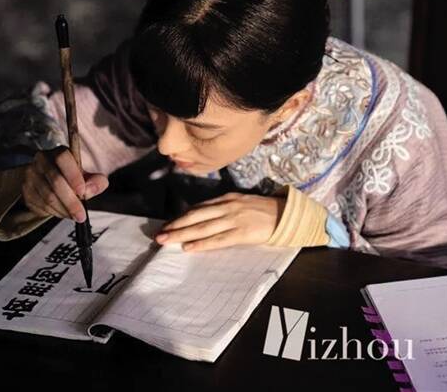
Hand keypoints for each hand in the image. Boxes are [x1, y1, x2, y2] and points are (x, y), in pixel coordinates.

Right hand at [21, 146, 108, 221]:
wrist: (48, 181)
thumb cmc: (72, 178)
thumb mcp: (88, 176)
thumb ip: (96, 181)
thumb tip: (91, 189)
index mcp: (58, 153)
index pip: (63, 158)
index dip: (73, 175)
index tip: (82, 191)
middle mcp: (42, 161)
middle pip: (55, 181)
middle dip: (71, 201)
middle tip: (81, 215)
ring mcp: (31, 176)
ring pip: (48, 196)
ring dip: (64, 210)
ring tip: (75, 216)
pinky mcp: (26, 191)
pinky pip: (41, 205)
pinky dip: (55, 213)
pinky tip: (64, 213)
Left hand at [155, 192, 284, 251]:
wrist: (287, 215)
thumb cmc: (264, 211)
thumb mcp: (241, 203)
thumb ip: (223, 209)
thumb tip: (203, 217)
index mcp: (226, 198)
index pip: (198, 209)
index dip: (181, 217)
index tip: (167, 225)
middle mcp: (227, 207)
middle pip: (195, 217)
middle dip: (175, 226)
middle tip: (159, 235)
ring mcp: (234, 219)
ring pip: (202, 228)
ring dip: (182, 234)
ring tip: (167, 240)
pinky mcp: (242, 233)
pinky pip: (218, 240)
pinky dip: (202, 244)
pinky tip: (188, 247)